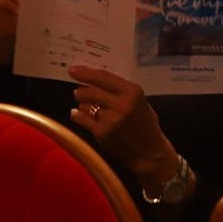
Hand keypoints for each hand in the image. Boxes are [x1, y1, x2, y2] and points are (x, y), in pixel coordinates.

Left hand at [70, 66, 178, 185]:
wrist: (149, 152)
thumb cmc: (146, 125)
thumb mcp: (140, 102)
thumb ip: (121, 92)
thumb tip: (96, 82)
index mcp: (132, 92)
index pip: (104, 77)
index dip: (86, 72)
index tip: (73, 70)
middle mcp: (122, 103)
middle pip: (91, 90)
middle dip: (81, 90)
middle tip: (78, 91)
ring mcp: (111, 119)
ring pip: (86, 105)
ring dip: (82, 104)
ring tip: (84, 105)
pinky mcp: (102, 133)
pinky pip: (83, 119)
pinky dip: (78, 115)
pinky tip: (76, 114)